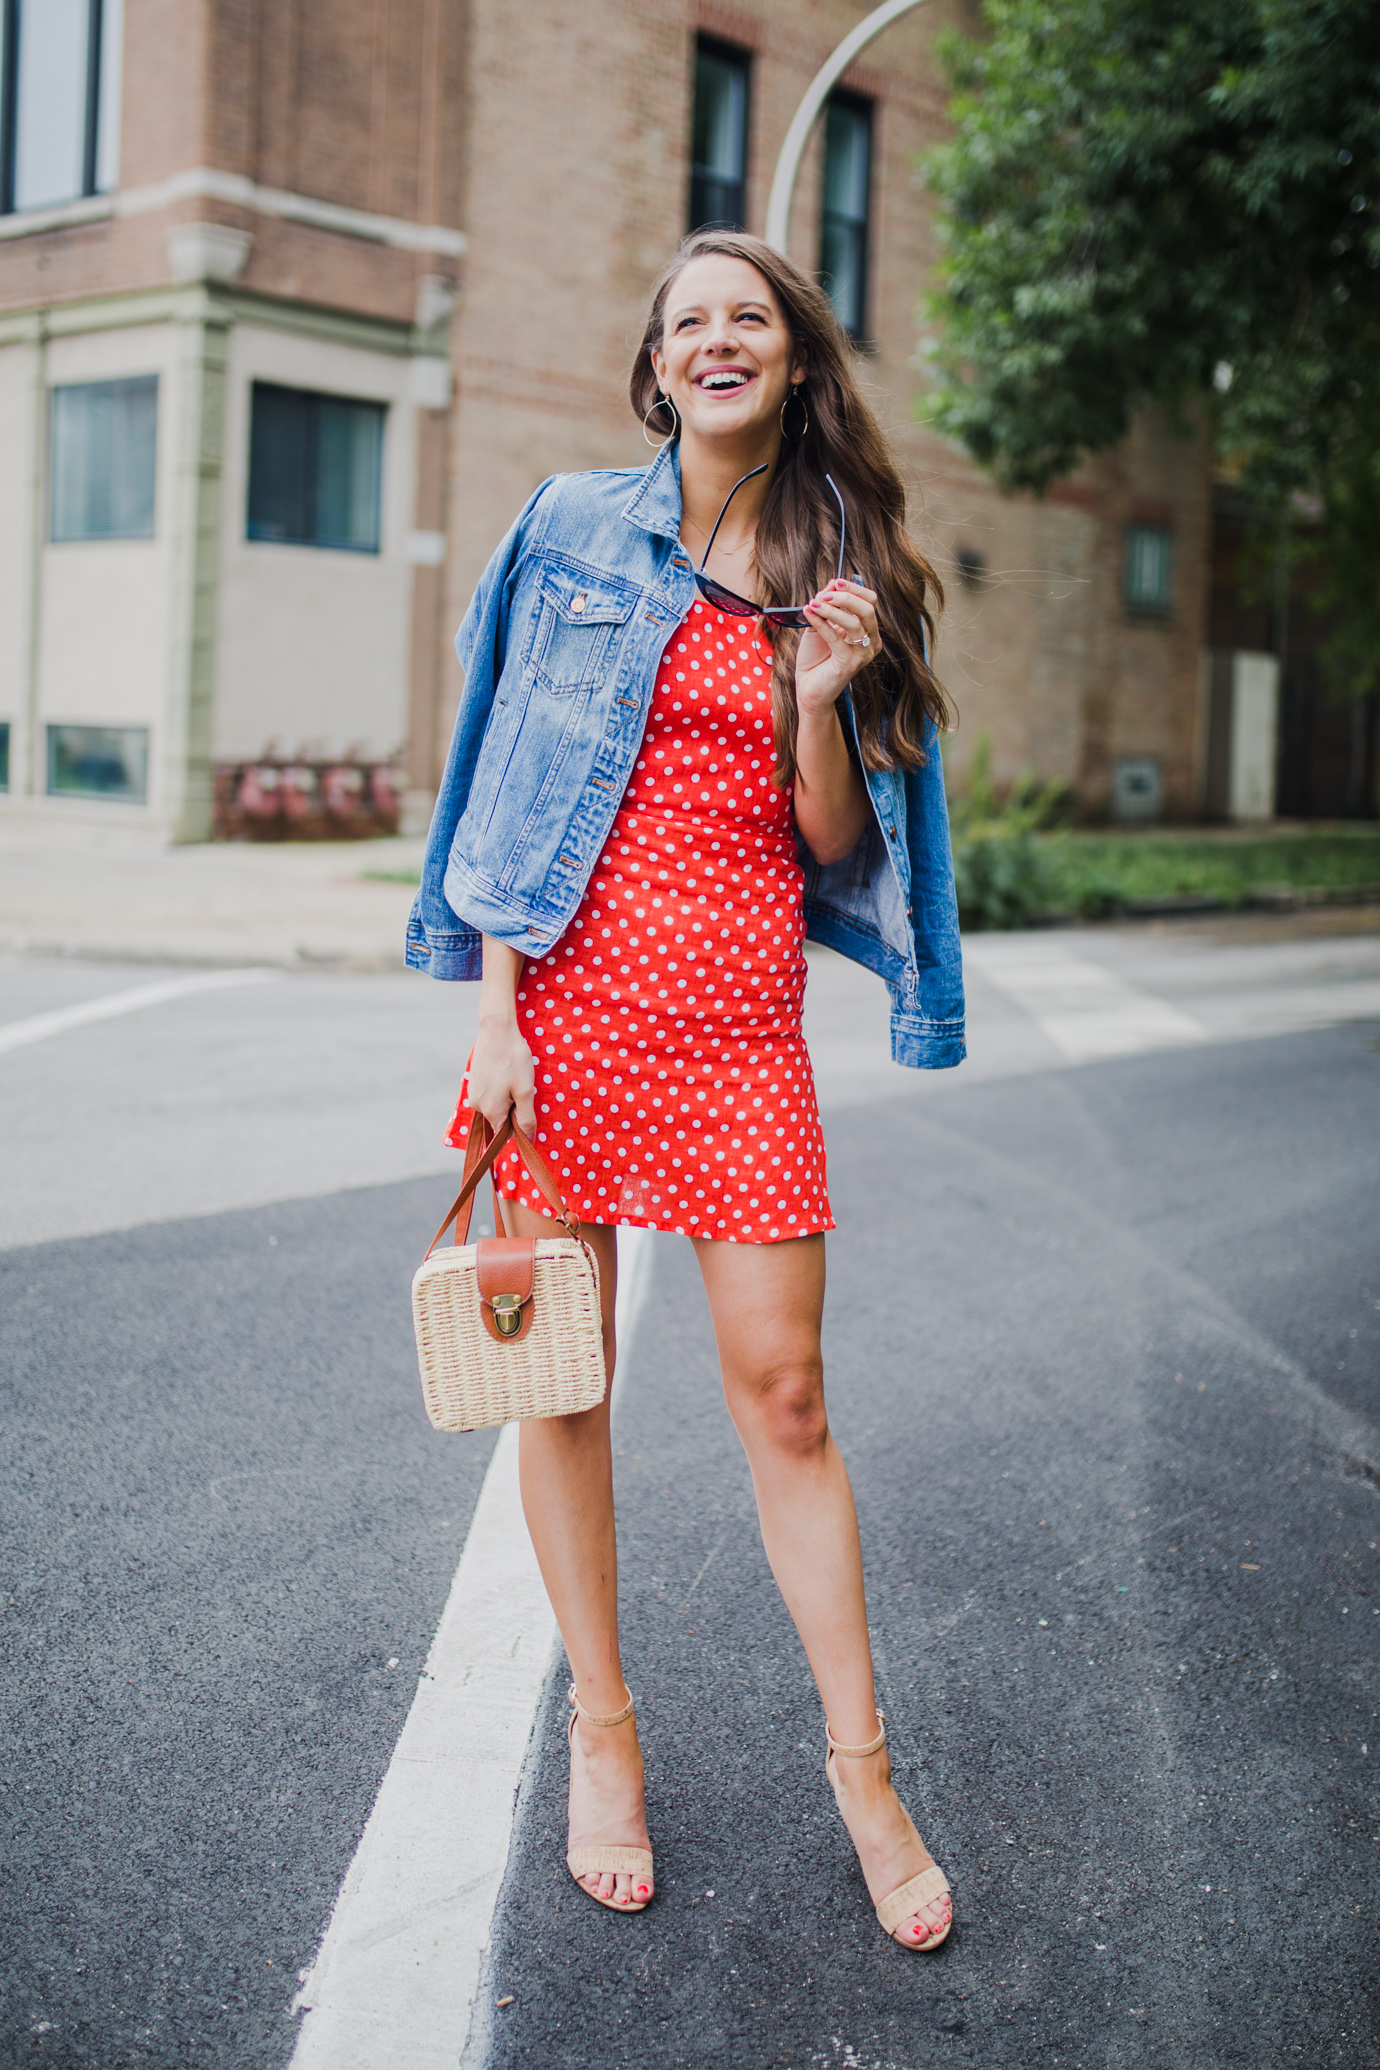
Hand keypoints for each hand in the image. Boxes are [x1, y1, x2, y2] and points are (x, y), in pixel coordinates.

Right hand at [465, 1014, 536, 1135]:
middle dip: (513, 1108)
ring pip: (495, 1104)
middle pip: (500, 1118)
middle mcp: (477, 1105)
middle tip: (522, 1085)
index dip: (519, 1124)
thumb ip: (526, 1118)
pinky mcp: (474, 1081)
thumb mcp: (525, 1091)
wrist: (496, 1030)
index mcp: (491, 1111)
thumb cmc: (513, 1060)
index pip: (505, 1133)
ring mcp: (473, 1092)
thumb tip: (528, 1141)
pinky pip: (489, 1093)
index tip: (527, 1105)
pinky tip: (505, 1071)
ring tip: (513, 1075)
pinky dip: (499, 1087)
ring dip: (507, 1096)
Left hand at [795, 580, 883, 715]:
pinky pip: (836, 637)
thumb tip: (832, 583)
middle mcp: (871, 642)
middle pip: (867, 609)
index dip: (854, 589)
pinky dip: (821, 622)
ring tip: (813, 604)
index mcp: (868, 631)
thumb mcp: (821, 625)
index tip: (836, 582)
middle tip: (824, 595)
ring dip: (831, 610)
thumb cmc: (816, 658)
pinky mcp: (849, 664)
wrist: (809, 688)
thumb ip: (828, 605)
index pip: (870, 602)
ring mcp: (863, 654)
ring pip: (854, 622)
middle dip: (845, 597)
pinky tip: (809, 613)